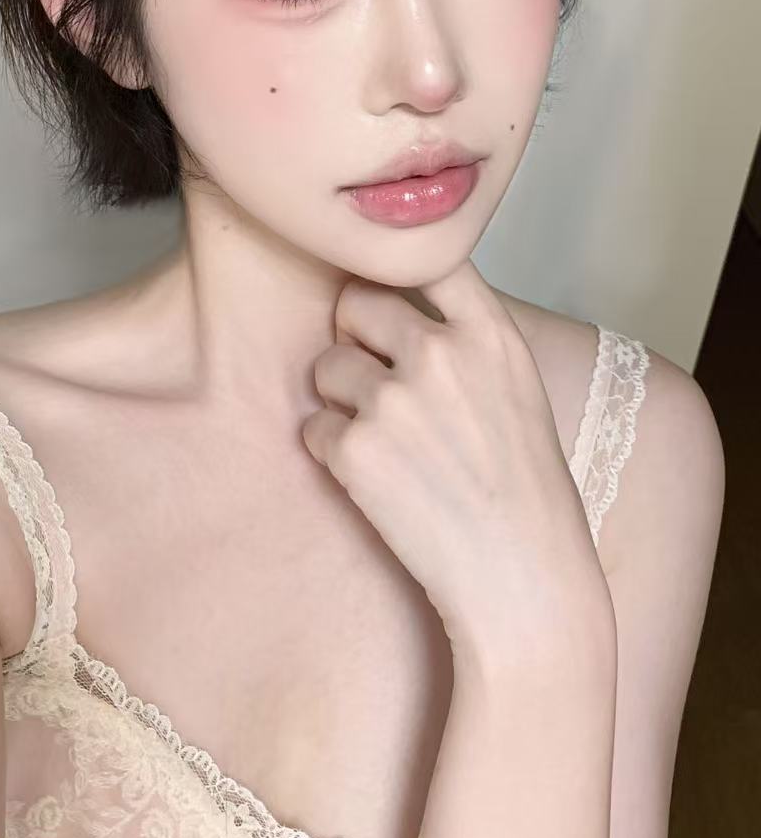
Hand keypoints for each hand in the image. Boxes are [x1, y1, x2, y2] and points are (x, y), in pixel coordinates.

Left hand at [302, 258, 611, 663]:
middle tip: (380, 385)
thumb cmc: (524, 490)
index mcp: (489, 334)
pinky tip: (375, 482)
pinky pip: (313, 426)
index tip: (396, 296)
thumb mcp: (518, 390)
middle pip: (354, 302)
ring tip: (386, 443)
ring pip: (325, 365)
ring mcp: (393, 399)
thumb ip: (466, 340)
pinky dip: (331, 451)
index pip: (429, 258)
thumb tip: (401, 308)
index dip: (400, 274)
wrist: (523, 579)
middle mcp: (439, 353)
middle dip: (356, 339)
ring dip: (340, 398)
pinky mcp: (354, 449)